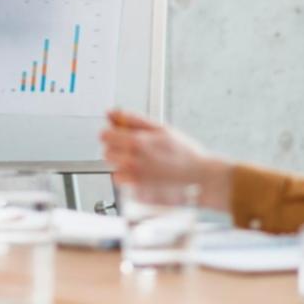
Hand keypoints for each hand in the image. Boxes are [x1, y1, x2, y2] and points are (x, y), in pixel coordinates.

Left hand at [100, 109, 231, 209]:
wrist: (199, 178)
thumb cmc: (184, 153)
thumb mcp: (160, 129)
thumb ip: (133, 119)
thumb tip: (111, 113)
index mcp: (137, 142)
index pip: (105, 135)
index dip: (112, 133)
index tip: (120, 134)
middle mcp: (132, 161)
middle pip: (106, 152)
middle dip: (116, 148)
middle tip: (134, 148)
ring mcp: (133, 178)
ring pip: (112, 167)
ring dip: (121, 163)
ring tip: (141, 161)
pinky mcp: (136, 191)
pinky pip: (120, 181)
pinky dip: (126, 177)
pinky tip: (141, 173)